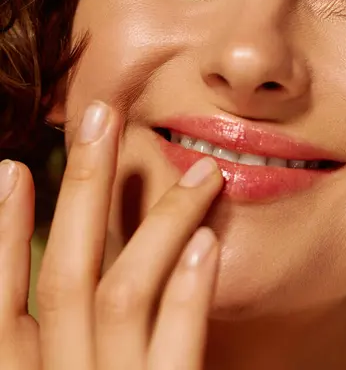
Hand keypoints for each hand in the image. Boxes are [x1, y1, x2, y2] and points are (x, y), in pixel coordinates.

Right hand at [0, 101, 223, 369]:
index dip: (3, 233)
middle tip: (102, 116)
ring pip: (123, 295)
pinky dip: (188, 292)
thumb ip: (79, 341)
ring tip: (205, 173)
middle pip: (64, 276)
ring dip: (164, 223)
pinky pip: (177, 348)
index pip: (4, 306)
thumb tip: (76, 256)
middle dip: (82, 185)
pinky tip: (207, 242)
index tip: (12, 167)